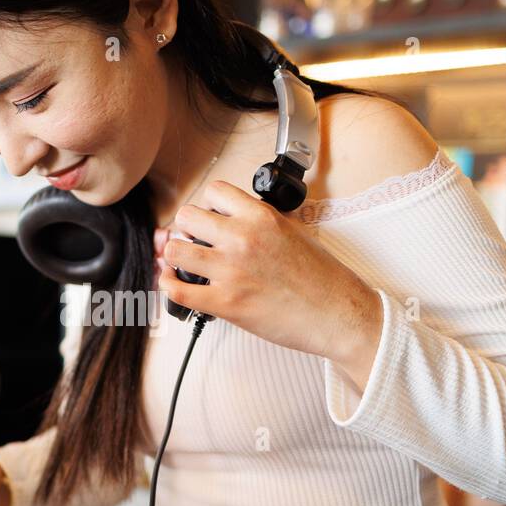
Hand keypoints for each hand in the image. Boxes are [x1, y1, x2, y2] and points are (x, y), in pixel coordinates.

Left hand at [158, 180, 382, 388]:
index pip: (213, 191)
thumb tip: (234, 221)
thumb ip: (261, 222)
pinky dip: (169, 286)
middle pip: (186, 217)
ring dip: (174, 256)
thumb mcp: (294, 232)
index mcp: (261, 217)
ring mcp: (231, 271)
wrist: (337, 313)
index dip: (206, 205)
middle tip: (191, 240)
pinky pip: (177, 290)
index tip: (208, 218)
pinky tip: (173, 283)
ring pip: (175, 250)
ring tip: (182, 263)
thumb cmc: (322, 278)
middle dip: (185, 228)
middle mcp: (242, 239)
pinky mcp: (225, 303)